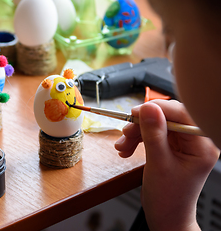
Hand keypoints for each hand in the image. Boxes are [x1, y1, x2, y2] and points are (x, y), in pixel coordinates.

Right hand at [115, 100, 219, 230]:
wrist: (166, 215)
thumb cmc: (169, 197)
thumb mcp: (159, 164)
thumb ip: (153, 134)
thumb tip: (147, 108)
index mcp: (202, 144)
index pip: (181, 113)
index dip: (157, 110)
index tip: (135, 113)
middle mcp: (195, 140)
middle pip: (166, 118)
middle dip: (142, 125)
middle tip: (126, 132)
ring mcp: (183, 143)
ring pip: (156, 125)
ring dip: (136, 134)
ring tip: (123, 146)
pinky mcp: (172, 146)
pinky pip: (152, 134)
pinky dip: (137, 140)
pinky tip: (127, 149)